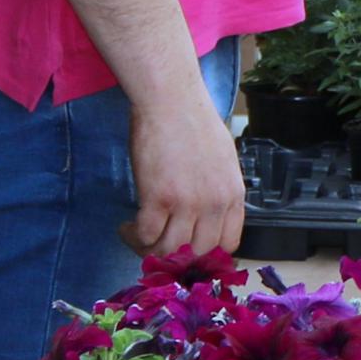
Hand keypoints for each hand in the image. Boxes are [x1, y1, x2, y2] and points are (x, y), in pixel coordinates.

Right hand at [127, 89, 249, 262]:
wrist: (171, 101)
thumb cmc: (194, 124)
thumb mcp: (222, 162)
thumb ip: (218, 191)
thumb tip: (205, 217)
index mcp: (233, 195)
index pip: (228, 244)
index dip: (206, 254)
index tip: (188, 250)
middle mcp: (215, 203)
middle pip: (198, 253)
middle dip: (176, 257)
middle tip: (157, 247)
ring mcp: (187, 202)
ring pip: (170, 250)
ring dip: (150, 250)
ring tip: (137, 237)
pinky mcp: (158, 197)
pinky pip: (147, 235)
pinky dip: (134, 236)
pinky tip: (127, 227)